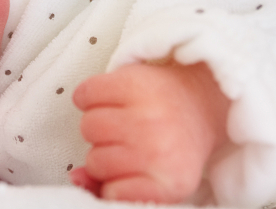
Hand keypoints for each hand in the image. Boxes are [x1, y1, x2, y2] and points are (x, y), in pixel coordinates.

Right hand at [70, 61, 229, 203]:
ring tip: (119, 121)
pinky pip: (85, 96)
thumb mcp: (153, 180)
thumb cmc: (171, 145)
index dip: (113, 182)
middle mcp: (160, 149)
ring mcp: (146, 114)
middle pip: (95, 160)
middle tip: (127, 142)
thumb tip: (77, 177)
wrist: (198, 101)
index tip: (127, 173)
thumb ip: (110, 187)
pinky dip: (89, 97)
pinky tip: (109, 100)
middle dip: (105, 151)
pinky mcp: (133, 83)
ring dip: (98, 124)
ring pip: (87, 128)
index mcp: (170, 181)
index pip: (113, 193)